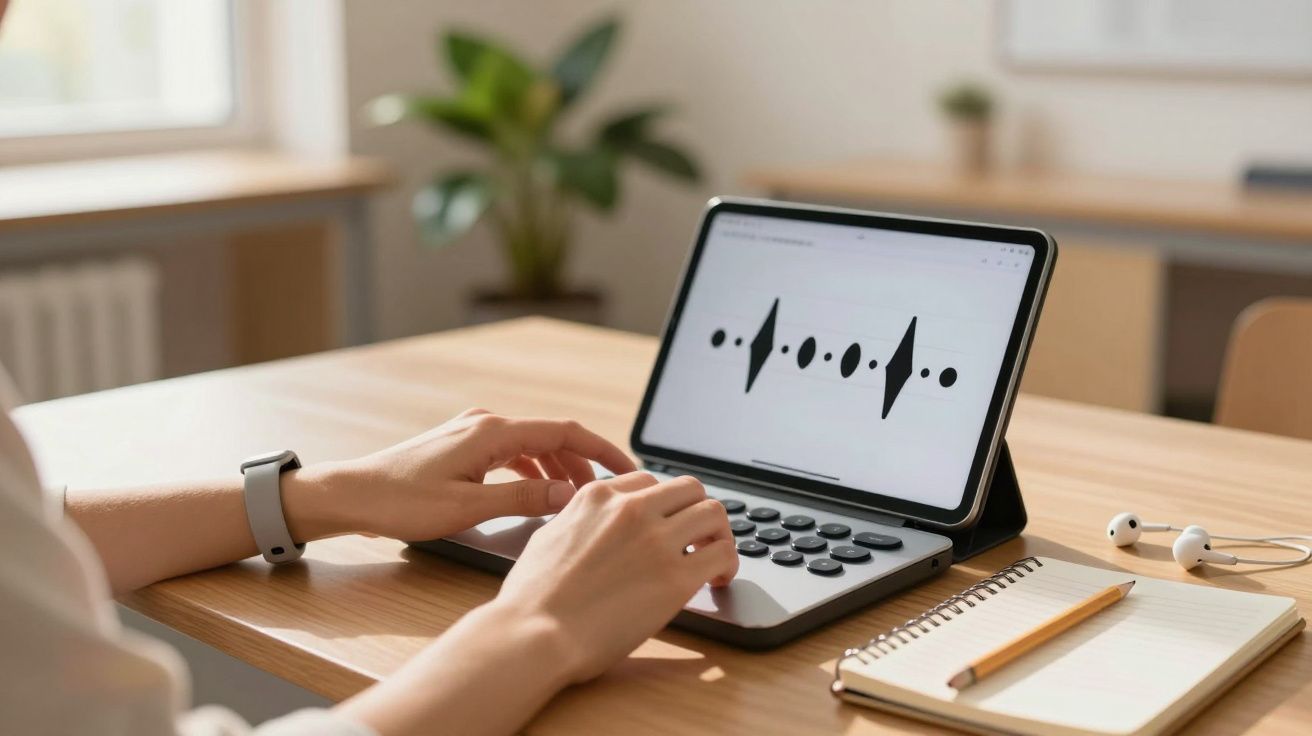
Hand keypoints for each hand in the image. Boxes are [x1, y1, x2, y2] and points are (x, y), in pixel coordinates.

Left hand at [283, 408, 636, 542]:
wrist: (349, 495)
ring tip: (577, 500)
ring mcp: (471, 431)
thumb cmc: (401, 503)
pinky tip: (538, 494)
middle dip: (583, 464)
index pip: (565, 431)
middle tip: (608, 496)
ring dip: (557, 469)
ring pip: (531, 446)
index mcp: (492, 431)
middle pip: (552, 437)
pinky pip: (511, 453)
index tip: (630, 469)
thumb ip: (525, 499)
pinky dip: (532, 470)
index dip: (602, 450)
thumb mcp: (470, 508)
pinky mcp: (460, 445)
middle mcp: (485, 422)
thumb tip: (570, 495)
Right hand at [490, 471, 739, 681]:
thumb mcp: (548, 536)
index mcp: (598, 497)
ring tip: (713, 557)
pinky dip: (728, 564)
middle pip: (688, 488)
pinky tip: (717, 580)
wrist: (534, 633)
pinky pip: (723, 554)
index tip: (666, 525)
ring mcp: (656, 540)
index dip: (661, 506)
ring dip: (718, 533)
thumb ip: (577, 521)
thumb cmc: (532, 598)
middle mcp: (631, 510)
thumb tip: (588, 522)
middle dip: (695, 511)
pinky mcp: (676, 577)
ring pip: (713, 513)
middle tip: (697, 538)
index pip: (648, 482)